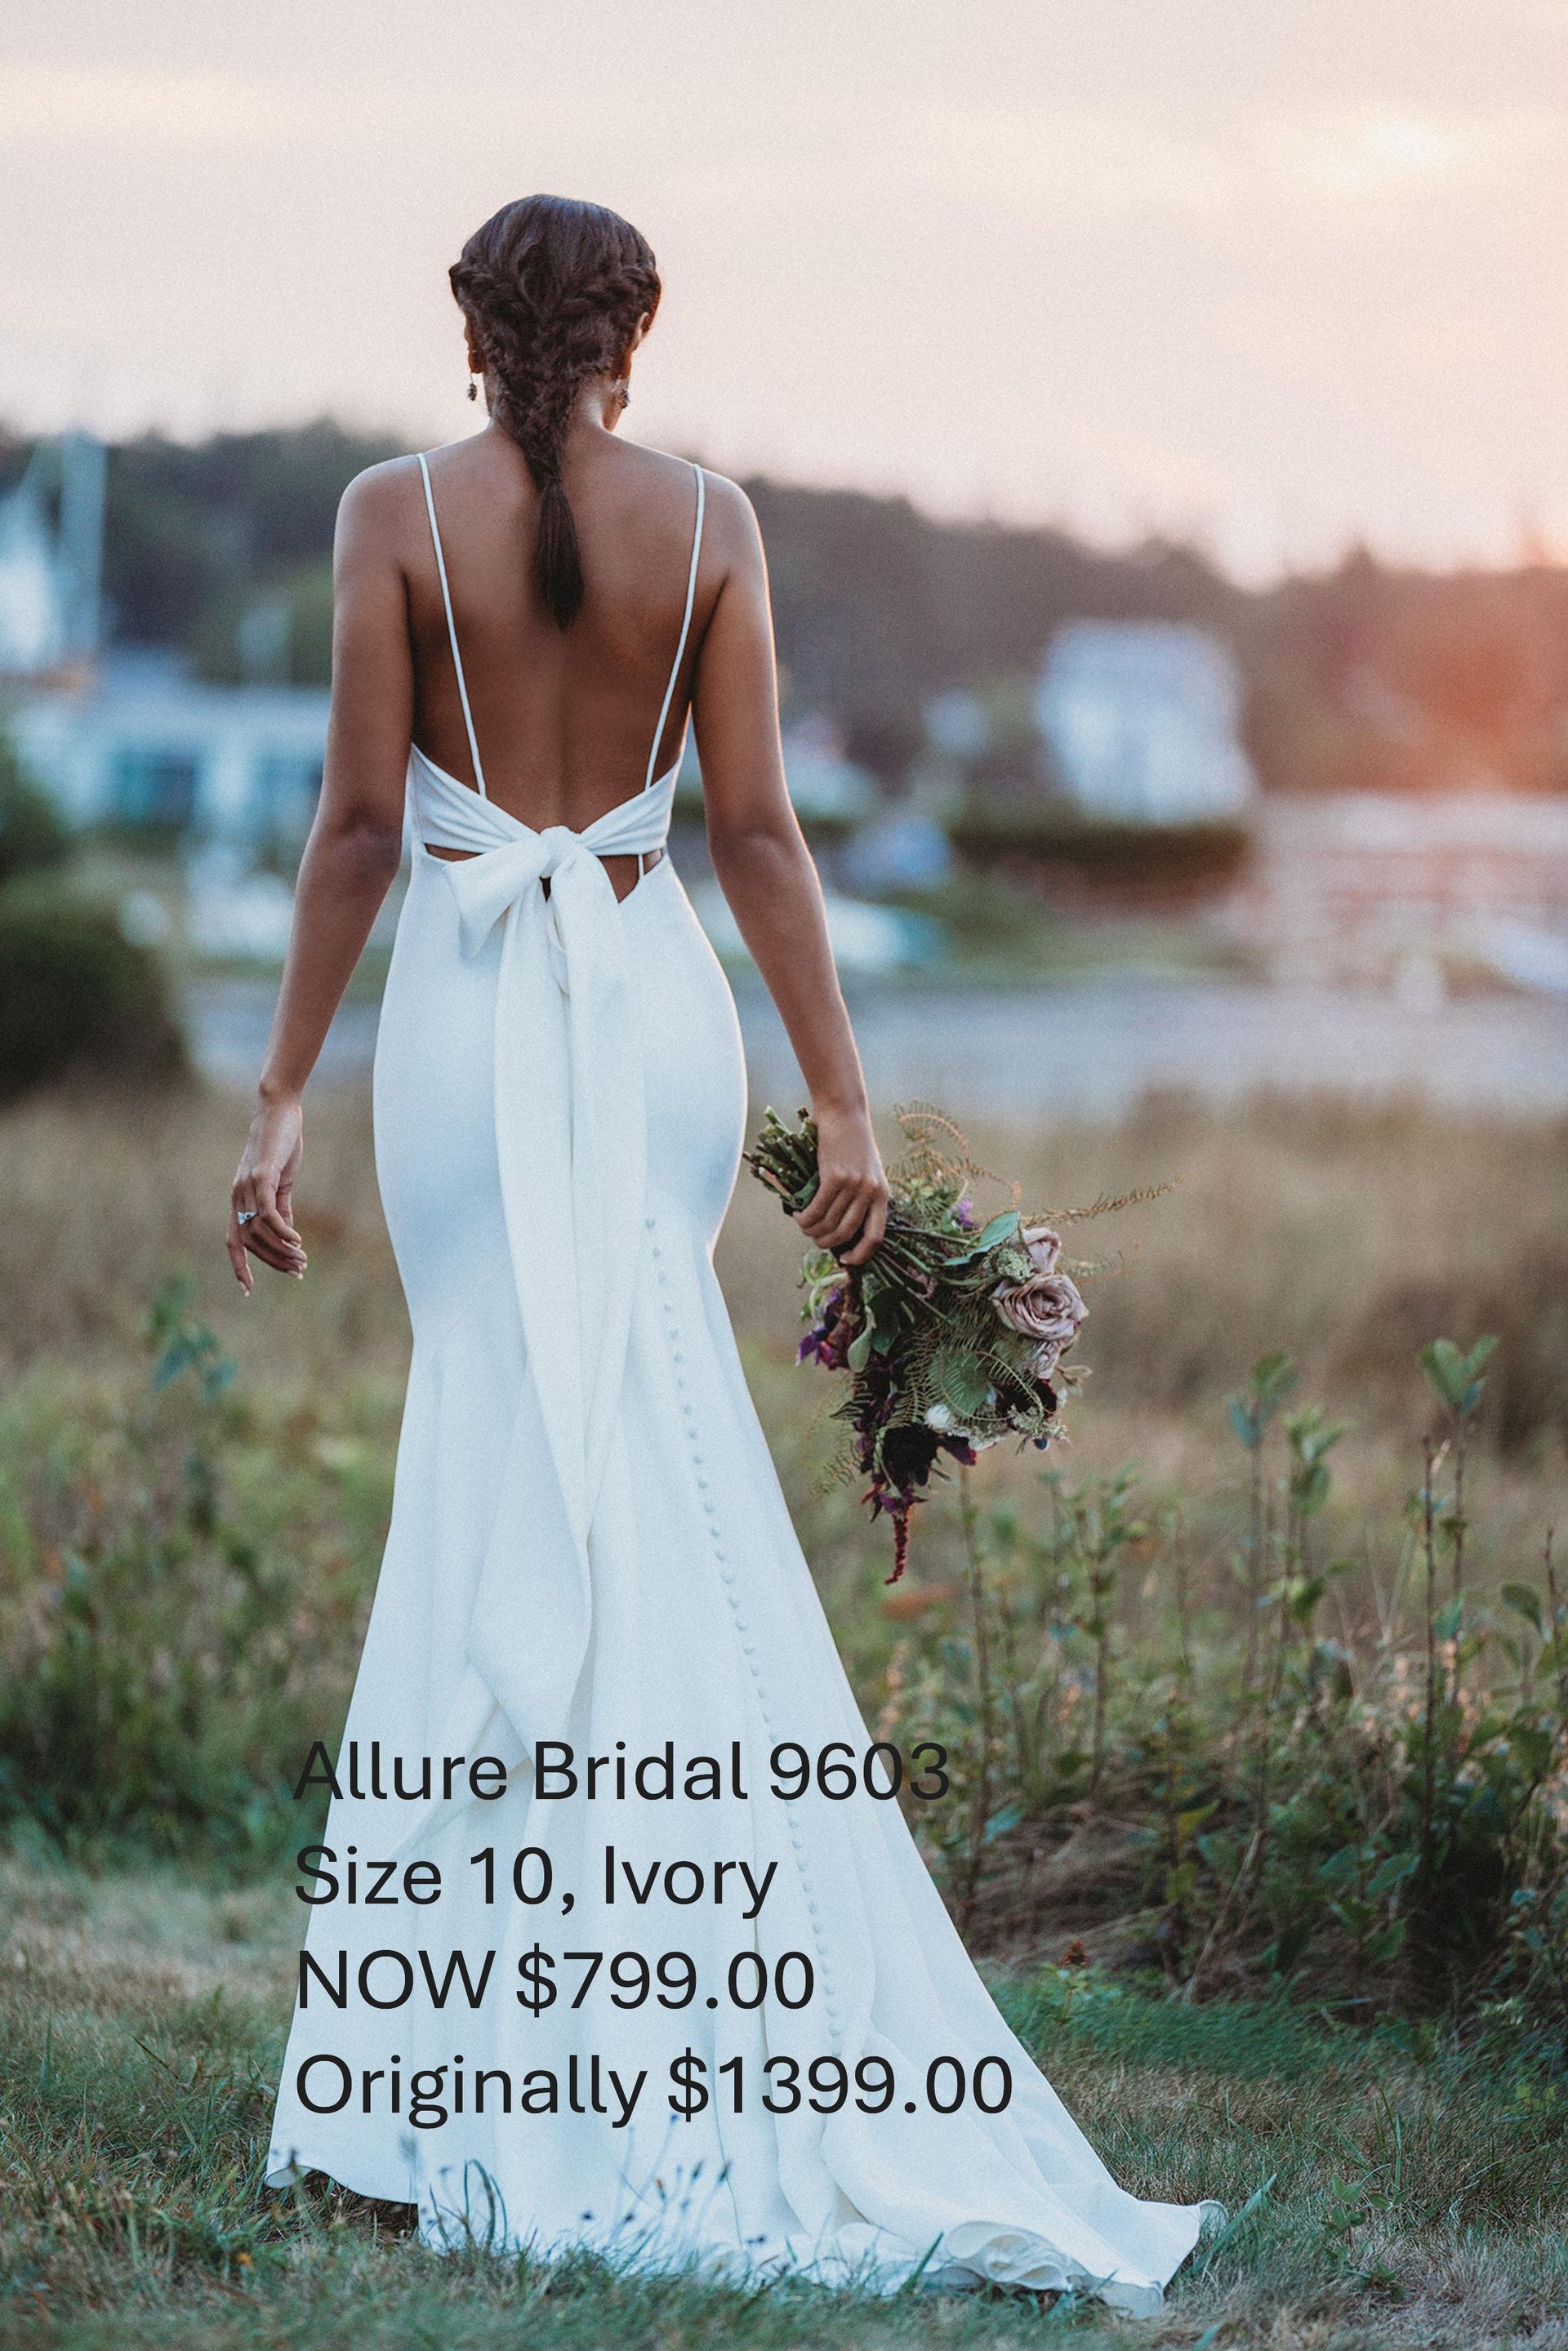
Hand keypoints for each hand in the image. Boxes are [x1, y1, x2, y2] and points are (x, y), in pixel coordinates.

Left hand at [228, 1092, 305, 1292]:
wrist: (278, 1109)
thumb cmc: (280, 1143)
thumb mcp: (281, 1181)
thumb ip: (281, 1206)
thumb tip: (286, 1234)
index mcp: (239, 1199)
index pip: (233, 1241)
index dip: (239, 1266)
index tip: (248, 1290)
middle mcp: (237, 1196)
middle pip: (248, 1242)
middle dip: (272, 1262)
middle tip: (297, 1271)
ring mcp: (246, 1187)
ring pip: (258, 1231)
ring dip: (281, 1250)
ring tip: (303, 1259)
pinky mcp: (260, 1176)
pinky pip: (268, 1213)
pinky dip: (282, 1230)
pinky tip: (297, 1240)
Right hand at [796, 1102, 888, 1267]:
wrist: (844, 1113)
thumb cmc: (852, 1143)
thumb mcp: (868, 1171)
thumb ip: (861, 1197)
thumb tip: (841, 1228)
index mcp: (883, 1195)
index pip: (876, 1236)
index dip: (860, 1254)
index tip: (845, 1259)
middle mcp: (871, 1192)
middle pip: (847, 1232)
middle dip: (827, 1242)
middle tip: (815, 1240)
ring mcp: (854, 1184)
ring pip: (829, 1222)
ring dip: (812, 1230)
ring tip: (804, 1226)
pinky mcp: (835, 1176)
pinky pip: (817, 1208)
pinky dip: (805, 1217)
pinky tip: (798, 1216)